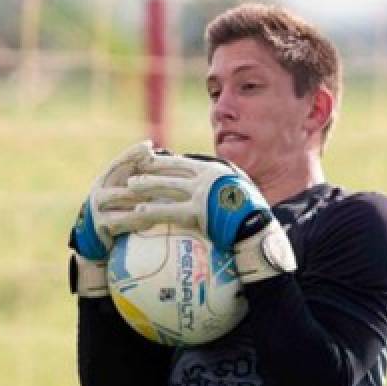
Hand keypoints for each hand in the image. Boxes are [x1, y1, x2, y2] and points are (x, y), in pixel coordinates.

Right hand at [69, 140, 161, 296]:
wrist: (98, 241)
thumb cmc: (118, 212)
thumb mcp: (124, 193)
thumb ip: (138, 178)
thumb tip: (166, 158)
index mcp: (105, 178)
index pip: (119, 161)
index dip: (133, 153)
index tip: (149, 146)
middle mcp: (99, 190)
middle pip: (124, 179)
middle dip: (146, 179)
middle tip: (167, 177)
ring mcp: (97, 208)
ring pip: (126, 199)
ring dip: (146, 199)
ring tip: (166, 199)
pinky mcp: (101, 225)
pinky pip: (123, 220)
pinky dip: (139, 221)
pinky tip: (153, 221)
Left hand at [123, 153, 296, 283]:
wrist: (258, 227)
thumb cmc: (249, 213)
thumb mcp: (237, 190)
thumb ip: (221, 184)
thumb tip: (210, 186)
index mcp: (213, 171)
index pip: (181, 163)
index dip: (163, 160)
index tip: (147, 159)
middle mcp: (205, 178)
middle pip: (170, 170)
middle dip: (148, 168)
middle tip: (130, 169)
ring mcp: (201, 194)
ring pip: (166, 187)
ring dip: (145, 186)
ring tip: (129, 187)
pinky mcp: (198, 212)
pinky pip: (169, 211)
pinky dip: (152, 211)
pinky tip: (138, 212)